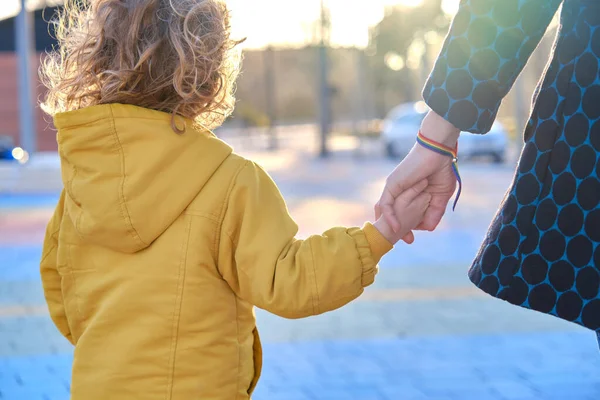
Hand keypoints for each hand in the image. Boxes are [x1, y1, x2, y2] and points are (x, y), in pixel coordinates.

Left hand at [375, 111, 459, 242]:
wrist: (439, 152)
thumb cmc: (441, 170)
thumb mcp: (440, 197)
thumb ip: (434, 212)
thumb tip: (429, 229)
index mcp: (408, 194)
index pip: (402, 214)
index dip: (406, 227)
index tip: (411, 239)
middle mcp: (397, 192)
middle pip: (390, 214)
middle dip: (397, 230)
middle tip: (408, 240)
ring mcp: (393, 189)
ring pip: (386, 211)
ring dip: (391, 226)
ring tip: (400, 237)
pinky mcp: (391, 185)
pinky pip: (386, 204)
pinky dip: (390, 217)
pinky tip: (397, 228)